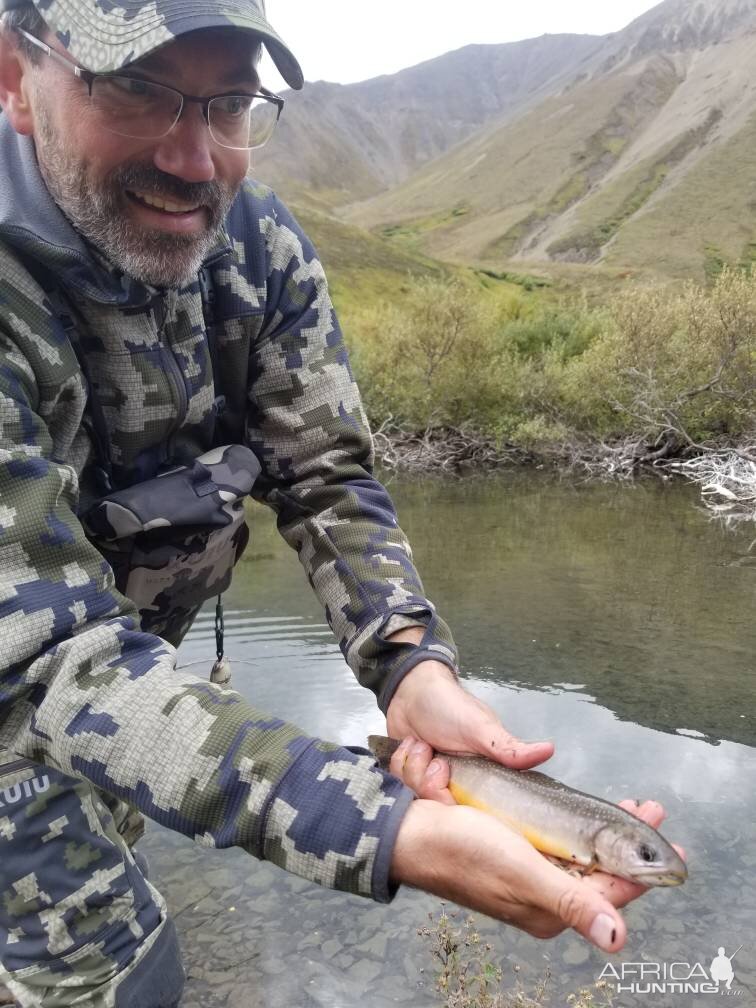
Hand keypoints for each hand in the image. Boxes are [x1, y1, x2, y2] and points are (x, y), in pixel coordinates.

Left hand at [385, 653, 553, 803]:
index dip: (451, 799)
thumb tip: (550, 750)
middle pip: (437, 806)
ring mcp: (431, 781)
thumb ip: (509, 747)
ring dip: (412, 765)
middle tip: (430, 751)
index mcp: (480, 779)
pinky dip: (399, 763)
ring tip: (419, 743)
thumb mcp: (480, 727)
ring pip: (416, 795)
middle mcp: (456, 785)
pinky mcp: (410, 777)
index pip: (468, 812)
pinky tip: (408, 745)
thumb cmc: (450, 704)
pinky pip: (399, 785)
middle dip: (427, 778)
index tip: (445, 773)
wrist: (411, 689)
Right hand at [390, 795, 684, 952]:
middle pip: (600, 872)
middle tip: (651, 812)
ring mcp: (530, 874)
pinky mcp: (516, 853)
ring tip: (629, 809)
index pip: (612, 892)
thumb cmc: (461, 851)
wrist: (412, 832)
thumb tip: (617, 939)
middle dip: (628, 844)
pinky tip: (585, 814)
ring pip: (581, 855)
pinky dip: (577, 828)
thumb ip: (570, 901)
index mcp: (550, 911)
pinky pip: (558, 844)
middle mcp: (544, 897)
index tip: (666, 836)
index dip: (641, 867)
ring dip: (605, 833)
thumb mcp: (522, 872)